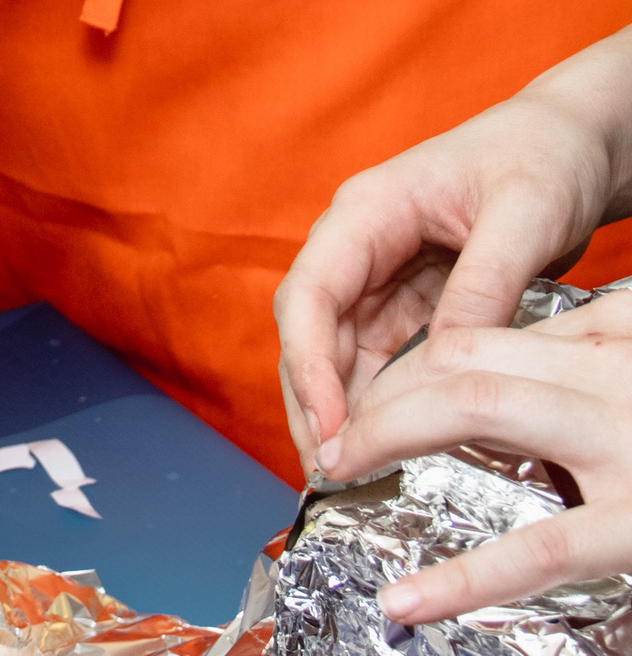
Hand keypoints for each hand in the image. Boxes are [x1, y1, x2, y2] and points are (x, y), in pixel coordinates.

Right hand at [274, 33, 631, 480]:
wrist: (575, 139)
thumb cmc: (545, 155)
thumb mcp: (524, 215)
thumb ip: (484, 283)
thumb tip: (450, 360)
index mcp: (367, 211)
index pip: (310, 294)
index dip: (309, 364)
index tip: (331, 425)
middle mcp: (360, 244)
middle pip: (311, 332)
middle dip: (311, 401)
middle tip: (329, 471)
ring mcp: (382, 272)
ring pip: (339, 351)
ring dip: (339, 409)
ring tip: (349, 471)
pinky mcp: (412, 297)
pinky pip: (381, 356)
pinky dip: (377, 399)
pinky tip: (384, 441)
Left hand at [319, 288, 631, 623]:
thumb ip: (588, 348)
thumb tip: (489, 354)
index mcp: (620, 343)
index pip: (478, 337)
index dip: (405, 370)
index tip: (366, 403)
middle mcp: (619, 381)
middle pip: (461, 361)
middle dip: (380, 397)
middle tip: (334, 440)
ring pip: (480, 410)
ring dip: (391, 435)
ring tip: (339, 469)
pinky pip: (546, 549)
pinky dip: (466, 577)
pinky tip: (410, 600)